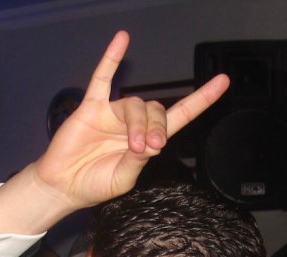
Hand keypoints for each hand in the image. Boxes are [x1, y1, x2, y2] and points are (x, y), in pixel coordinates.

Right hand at [0, 31, 228, 234]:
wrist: (64, 186)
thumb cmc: (95, 185)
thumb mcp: (124, 179)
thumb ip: (138, 160)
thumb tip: (150, 141)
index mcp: (147, 142)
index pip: (180, 116)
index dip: (201, 100)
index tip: (222, 82)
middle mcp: (133, 124)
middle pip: (156, 111)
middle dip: (156, 128)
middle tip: (148, 148)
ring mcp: (112, 114)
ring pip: (134, 105)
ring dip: (138, 124)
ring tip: (132, 146)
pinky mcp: (91, 108)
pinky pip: (103, 78)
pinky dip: (111, 58)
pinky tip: (122, 40)